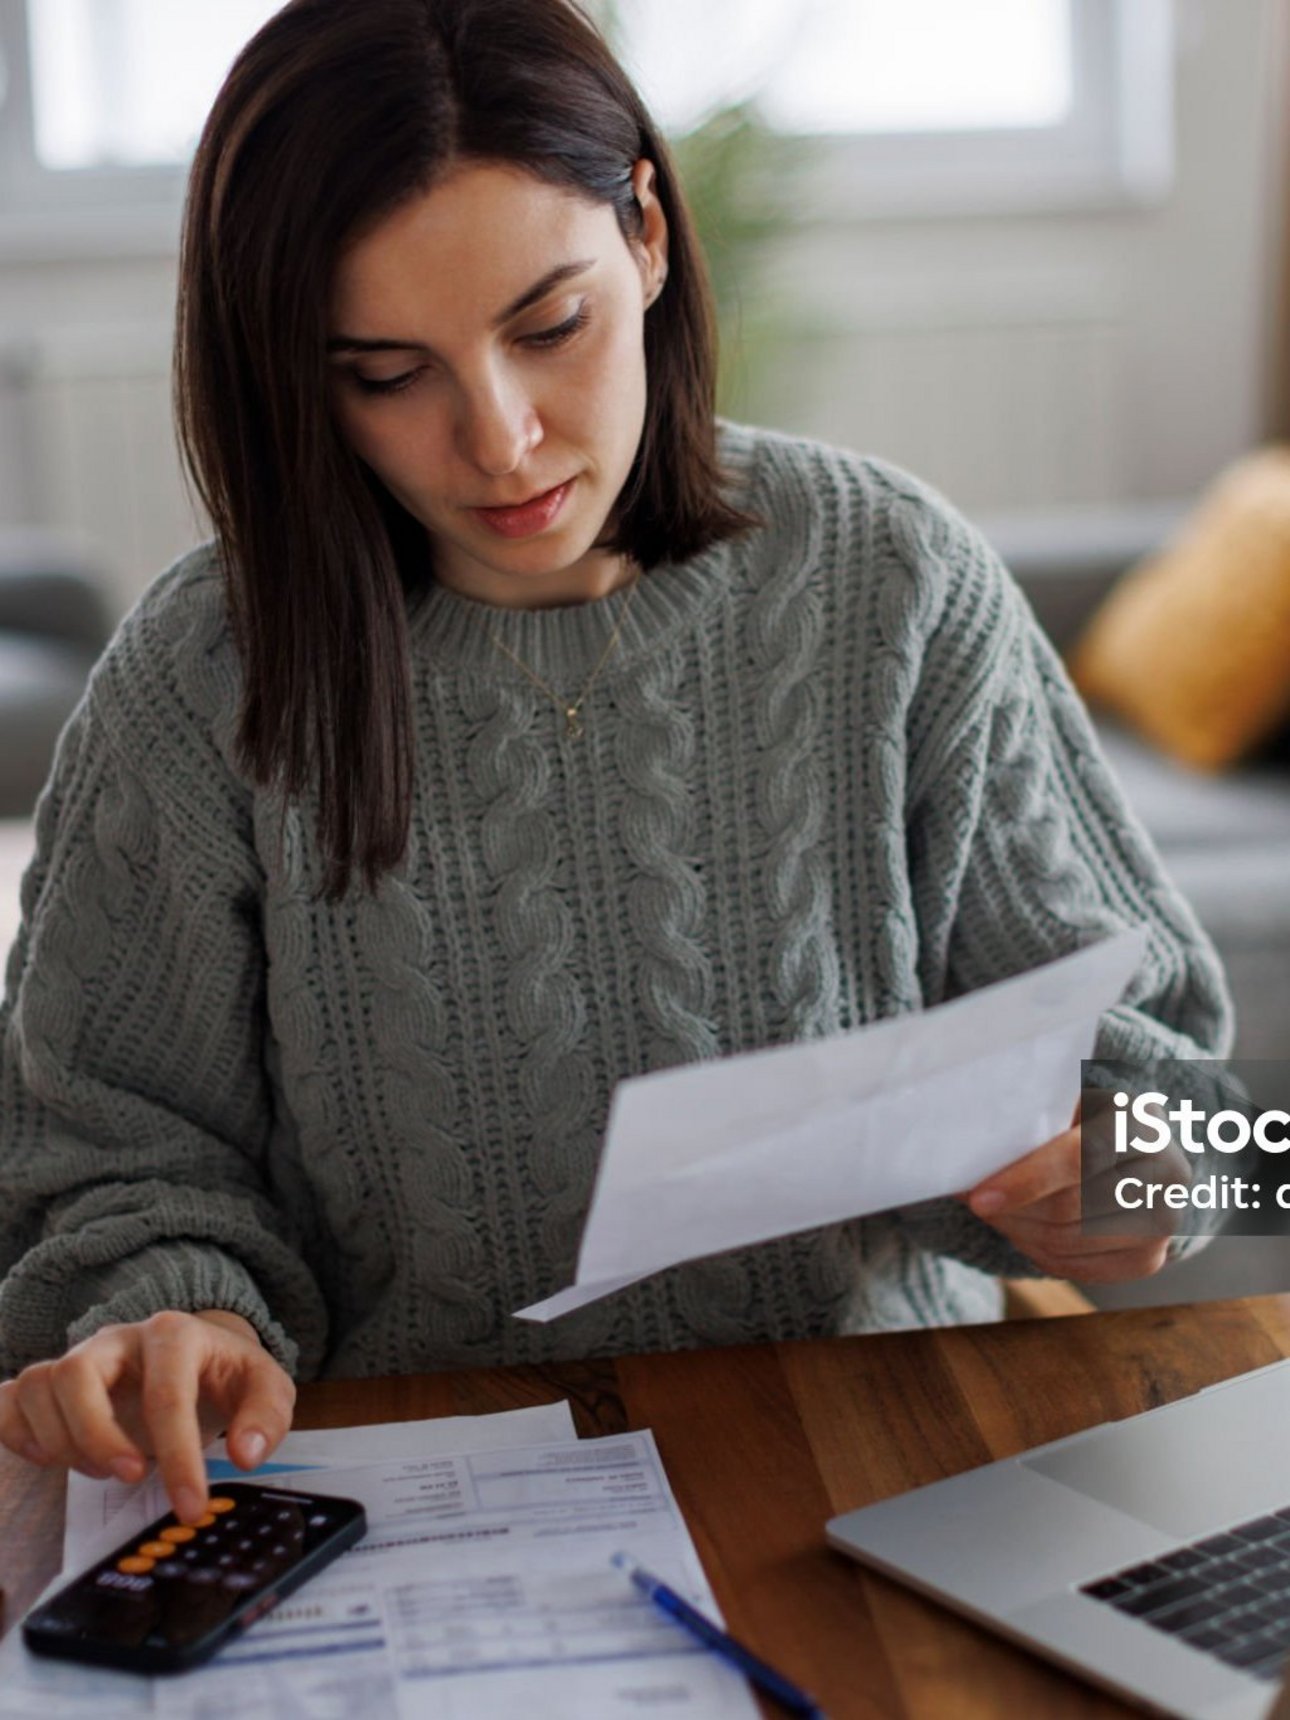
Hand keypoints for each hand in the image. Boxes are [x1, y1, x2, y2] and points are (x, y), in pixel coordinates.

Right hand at [0, 1308, 294, 1523]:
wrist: (200, 1354)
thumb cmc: (225, 1375)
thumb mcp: (265, 1387)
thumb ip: (265, 1417)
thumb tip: (245, 1454)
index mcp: (174, 1334)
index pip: (165, 1393)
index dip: (177, 1455)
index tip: (190, 1504)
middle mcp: (118, 1338)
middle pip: (76, 1374)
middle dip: (98, 1436)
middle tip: (132, 1478)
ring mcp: (80, 1356)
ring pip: (40, 1386)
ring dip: (64, 1442)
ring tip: (107, 1469)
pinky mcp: (53, 1381)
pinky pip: (9, 1398)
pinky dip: (17, 1432)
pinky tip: (50, 1457)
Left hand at [964, 1103, 1174, 1283]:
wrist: (1128, 1149)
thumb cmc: (1080, 1118)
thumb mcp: (1062, 1101)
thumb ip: (1028, 1118)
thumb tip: (971, 1153)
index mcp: (1141, 1121)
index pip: (1079, 1158)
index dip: (1026, 1181)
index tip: (979, 1198)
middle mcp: (1167, 1172)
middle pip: (1069, 1209)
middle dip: (1013, 1211)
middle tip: (977, 1203)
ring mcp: (1164, 1220)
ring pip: (1070, 1242)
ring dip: (1020, 1232)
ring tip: (997, 1212)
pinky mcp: (1149, 1257)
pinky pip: (1079, 1267)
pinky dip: (1040, 1253)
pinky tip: (1024, 1231)